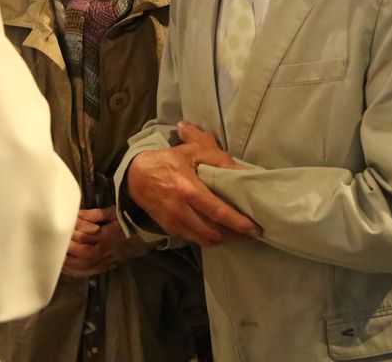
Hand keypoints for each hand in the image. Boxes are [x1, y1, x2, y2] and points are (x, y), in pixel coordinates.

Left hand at [62, 206, 149, 277]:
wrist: (152, 230)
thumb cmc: (133, 218)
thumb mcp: (114, 211)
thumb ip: (94, 214)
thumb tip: (76, 214)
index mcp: (107, 236)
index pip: (84, 239)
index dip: (70, 239)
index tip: (58, 235)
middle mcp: (108, 251)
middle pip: (83, 257)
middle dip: (67, 255)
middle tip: (52, 252)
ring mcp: (111, 259)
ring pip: (87, 268)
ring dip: (71, 266)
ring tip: (57, 262)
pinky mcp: (113, 263)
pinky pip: (94, 271)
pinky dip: (81, 272)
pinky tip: (71, 271)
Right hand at [126, 121, 260, 246]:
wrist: (135, 175)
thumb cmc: (168, 160)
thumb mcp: (193, 151)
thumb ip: (219, 159)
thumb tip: (244, 172)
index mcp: (188, 189)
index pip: (218, 211)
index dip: (238, 222)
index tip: (255, 228)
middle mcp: (180, 210)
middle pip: (214, 231)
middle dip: (236, 235)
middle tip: (252, 234)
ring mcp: (174, 222)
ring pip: (205, 239)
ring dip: (223, 238)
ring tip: (238, 234)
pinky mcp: (169, 228)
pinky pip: (194, 239)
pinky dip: (208, 238)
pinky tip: (218, 232)